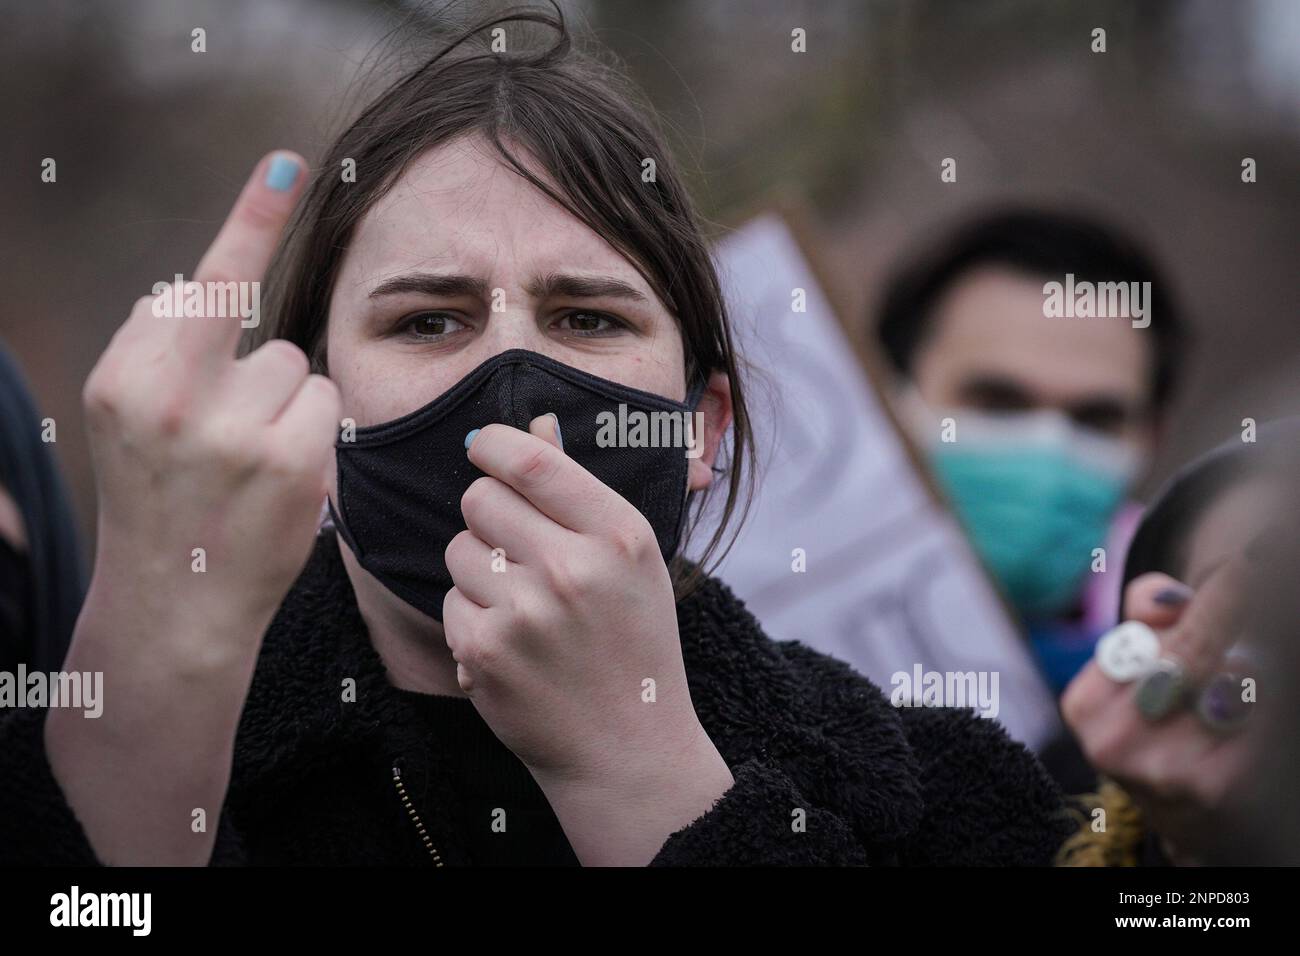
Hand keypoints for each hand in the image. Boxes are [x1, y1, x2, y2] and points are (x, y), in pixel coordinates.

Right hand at [47, 152, 339, 864]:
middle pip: (261, 331)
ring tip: (247, 467)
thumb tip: (213, 283)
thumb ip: (174, 352)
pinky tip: (279, 482)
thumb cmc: (165, 501)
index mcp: (127, 375)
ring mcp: (237, 430)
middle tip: (230, 434)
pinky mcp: (292, 460)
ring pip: (299, 368)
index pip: (203, 281)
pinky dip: (313, 436)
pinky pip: (325, 405)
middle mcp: (174, 395)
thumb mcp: (139, 418)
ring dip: (286, 409)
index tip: (289, 163)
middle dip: (258, 372)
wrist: (174, 604)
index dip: (252, 220)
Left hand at [444, 415, 733, 863]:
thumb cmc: (632, 643)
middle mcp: (573, 568)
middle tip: (520, 551)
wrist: (629, 748)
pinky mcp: (485, 652)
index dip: (494, 444)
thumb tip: (530, 430)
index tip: (482, 448)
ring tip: (525, 609)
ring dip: (479, 571)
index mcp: (619, 535)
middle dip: (489, 517)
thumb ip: (581, 497)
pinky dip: (472, 619)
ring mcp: (525, 613)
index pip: (532, 461)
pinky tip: (512, 646)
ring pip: (458, 549)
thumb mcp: (634, 561)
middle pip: (480, 499)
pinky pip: (449, 601)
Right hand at [1061, 559, 1258, 863]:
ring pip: (1231, 685)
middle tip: (1257, 569)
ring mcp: (1162, 770)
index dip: (1206, 598)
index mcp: (1083, 704)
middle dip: (1232, 612)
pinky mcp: (1211, 791)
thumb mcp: (1133, 663)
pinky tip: (1247, 715)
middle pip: (1191, 654)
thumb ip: (1147, 611)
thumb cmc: (1159, 714)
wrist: (1182, 810)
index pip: (1147, 636)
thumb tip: (1177, 599)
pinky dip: (1261, 708)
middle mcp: (1112, 741)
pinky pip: (1256, 722)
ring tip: (1234, 683)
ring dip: (1247, 670)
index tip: (1245, 562)